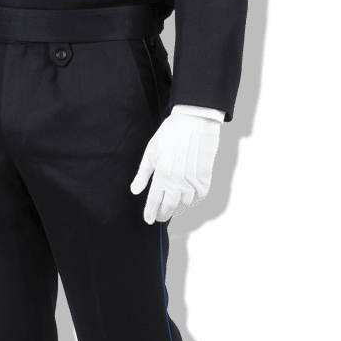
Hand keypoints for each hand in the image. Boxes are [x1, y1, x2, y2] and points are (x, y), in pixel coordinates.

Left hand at [130, 107, 222, 223]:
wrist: (196, 121)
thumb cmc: (171, 134)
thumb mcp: (151, 152)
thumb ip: (143, 174)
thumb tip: (135, 191)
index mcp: (162, 176)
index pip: (154, 202)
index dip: (150, 213)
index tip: (149, 219)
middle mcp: (177, 182)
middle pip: (169, 207)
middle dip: (163, 214)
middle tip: (160, 216)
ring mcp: (192, 181)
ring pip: (184, 205)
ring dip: (177, 209)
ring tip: (172, 209)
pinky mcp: (204, 179)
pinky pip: (198, 197)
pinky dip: (191, 202)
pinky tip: (187, 200)